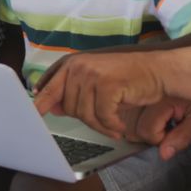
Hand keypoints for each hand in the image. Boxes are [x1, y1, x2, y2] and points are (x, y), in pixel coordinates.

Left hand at [33, 50, 165, 137]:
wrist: (157, 71)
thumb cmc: (127, 78)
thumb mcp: (96, 82)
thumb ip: (73, 92)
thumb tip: (50, 107)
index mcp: (73, 64)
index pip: (49, 87)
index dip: (40, 104)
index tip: (32, 116)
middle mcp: (79, 66)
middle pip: (68, 108)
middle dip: (87, 119)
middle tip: (104, 120)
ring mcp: (93, 74)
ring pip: (85, 115)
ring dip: (101, 126)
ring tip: (114, 124)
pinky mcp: (107, 85)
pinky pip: (102, 117)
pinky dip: (112, 126)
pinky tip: (120, 125)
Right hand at [123, 97, 190, 159]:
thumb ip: (183, 137)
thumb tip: (163, 155)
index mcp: (161, 100)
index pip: (147, 131)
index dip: (161, 138)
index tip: (174, 128)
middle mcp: (144, 94)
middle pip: (133, 129)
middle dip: (149, 134)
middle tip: (167, 125)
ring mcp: (137, 92)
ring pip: (126, 122)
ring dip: (140, 126)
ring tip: (159, 118)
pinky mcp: (133, 91)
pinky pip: (125, 113)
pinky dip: (134, 118)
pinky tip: (149, 113)